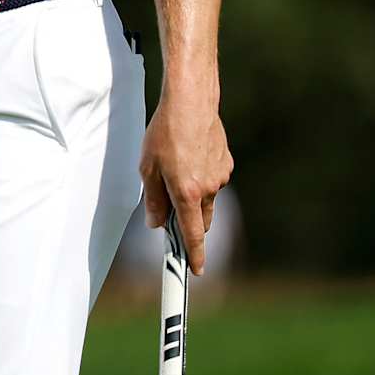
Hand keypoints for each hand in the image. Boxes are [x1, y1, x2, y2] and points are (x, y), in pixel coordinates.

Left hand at [140, 87, 233, 274]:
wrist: (191, 103)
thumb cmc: (164, 133)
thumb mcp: (147, 168)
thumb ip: (154, 200)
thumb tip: (157, 224)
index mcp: (187, 193)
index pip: (193, 234)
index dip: (194, 255)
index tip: (196, 271)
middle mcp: (208, 189)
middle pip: (201, 218)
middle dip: (189, 220)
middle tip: (172, 209)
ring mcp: (220, 176)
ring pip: (207, 197)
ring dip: (194, 194)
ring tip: (175, 166)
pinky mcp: (226, 163)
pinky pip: (213, 178)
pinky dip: (202, 176)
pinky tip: (189, 155)